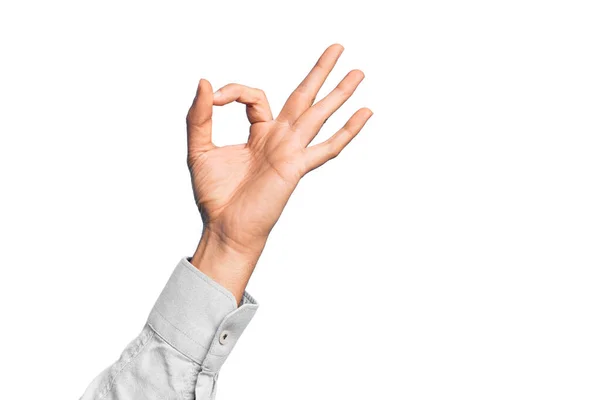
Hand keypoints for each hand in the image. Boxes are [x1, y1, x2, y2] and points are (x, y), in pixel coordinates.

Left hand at [186, 44, 372, 301]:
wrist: (225, 228)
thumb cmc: (215, 195)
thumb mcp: (199, 148)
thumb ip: (199, 116)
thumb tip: (205, 82)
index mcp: (258, 133)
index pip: (255, 97)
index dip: (236, 90)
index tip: (217, 99)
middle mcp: (279, 139)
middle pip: (303, 96)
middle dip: (319, 71)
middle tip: (337, 48)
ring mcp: (290, 152)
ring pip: (318, 114)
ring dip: (339, 93)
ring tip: (358, 73)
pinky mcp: (296, 167)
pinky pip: (327, 147)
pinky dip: (347, 130)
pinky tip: (365, 114)